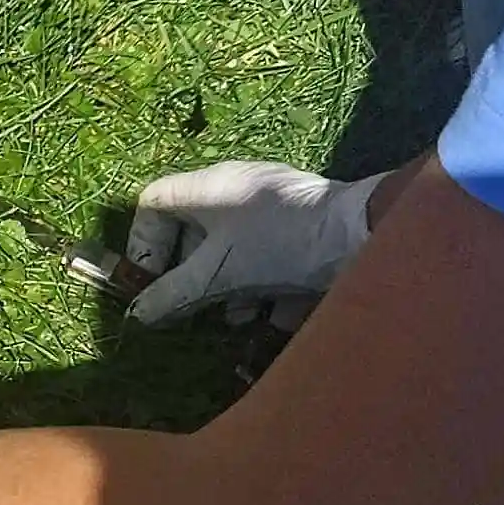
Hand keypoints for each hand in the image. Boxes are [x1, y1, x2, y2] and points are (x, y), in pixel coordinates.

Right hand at [124, 160, 384, 325]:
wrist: (364, 235)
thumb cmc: (278, 246)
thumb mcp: (218, 276)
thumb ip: (173, 296)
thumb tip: (139, 314)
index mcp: (210, 187)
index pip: (153, 201)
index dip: (142, 242)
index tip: (150, 281)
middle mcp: (238, 190)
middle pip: (192, 232)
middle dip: (190, 276)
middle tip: (190, 307)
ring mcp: (273, 208)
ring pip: (233, 249)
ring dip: (229, 288)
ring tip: (242, 317)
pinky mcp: (303, 228)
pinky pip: (270, 256)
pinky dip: (268, 287)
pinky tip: (280, 314)